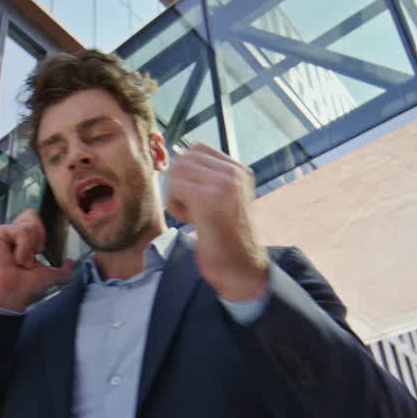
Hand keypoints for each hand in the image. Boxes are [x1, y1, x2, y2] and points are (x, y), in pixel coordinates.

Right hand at [0, 209, 74, 311]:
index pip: (34, 220)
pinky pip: (19, 231)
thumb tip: (69, 262)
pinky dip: (23, 248)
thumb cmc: (25, 287)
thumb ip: (63, 269)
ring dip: (29, 248)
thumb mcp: (50, 275)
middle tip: (32, 255)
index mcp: (22, 239)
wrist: (14, 294)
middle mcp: (11, 234)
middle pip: (32, 215)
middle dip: (38, 237)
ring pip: (28, 225)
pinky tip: (16, 259)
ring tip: (22, 262)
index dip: (42, 233)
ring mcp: (2, 233)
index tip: (39, 251)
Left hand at [166, 144, 267, 301]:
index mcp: (239, 171)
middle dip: (178, 183)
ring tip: (193, 215)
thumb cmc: (226, 239)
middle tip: (192, 209)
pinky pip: (175, 187)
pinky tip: (192, 221)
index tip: (194, 198)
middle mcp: (235, 173)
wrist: (241, 268)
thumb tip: (176, 157)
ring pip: (177, 170)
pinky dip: (175, 205)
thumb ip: (206, 180)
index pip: (198, 149)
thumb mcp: (221, 201)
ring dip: (175, 194)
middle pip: (184, 158)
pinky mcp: (209, 197)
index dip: (185, 172)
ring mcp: (224, 183)